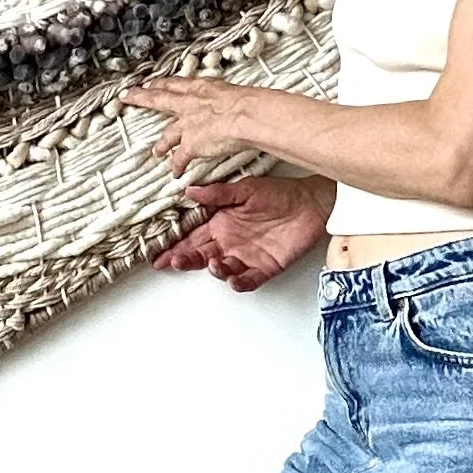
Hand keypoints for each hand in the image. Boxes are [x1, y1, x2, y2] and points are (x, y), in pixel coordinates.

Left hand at [122, 74, 268, 175]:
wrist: (244, 116)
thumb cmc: (246, 103)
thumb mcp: (235, 92)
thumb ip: (230, 98)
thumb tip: (240, 100)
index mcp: (201, 89)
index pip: (175, 84)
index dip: (162, 84)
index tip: (151, 83)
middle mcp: (190, 105)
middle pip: (158, 99)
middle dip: (141, 97)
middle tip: (128, 95)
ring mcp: (187, 125)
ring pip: (167, 134)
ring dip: (161, 144)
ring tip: (156, 151)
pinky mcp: (190, 145)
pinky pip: (180, 158)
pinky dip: (177, 166)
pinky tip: (175, 171)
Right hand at [155, 175, 334, 291]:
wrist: (312, 203)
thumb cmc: (280, 193)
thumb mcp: (245, 189)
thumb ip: (217, 194)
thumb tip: (190, 191)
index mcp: (222, 223)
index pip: (193, 238)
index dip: (176, 246)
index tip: (161, 255)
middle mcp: (231, 242)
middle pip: (202, 256)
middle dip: (186, 260)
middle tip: (174, 262)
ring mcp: (247, 256)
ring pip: (223, 270)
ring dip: (215, 270)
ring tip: (214, 263)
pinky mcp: (266, 267)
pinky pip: (249, 280)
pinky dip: (240, 282)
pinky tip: (233, 279)